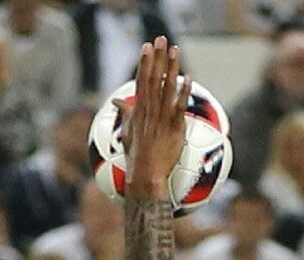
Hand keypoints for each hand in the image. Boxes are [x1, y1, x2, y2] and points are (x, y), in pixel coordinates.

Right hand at [113, 36, 190, 200]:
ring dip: (171, 68)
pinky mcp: (173, 127)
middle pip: (153, 79)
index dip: (144, 63)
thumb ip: (125, 113)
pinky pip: (179, 106)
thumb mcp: (127, 132)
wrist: (146, 175)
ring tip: (175, 51)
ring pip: (166, 88)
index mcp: (138, 111)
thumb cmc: (136, 157)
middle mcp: (149, 111)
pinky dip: (183, 92)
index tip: (146, 47)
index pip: (141, 81)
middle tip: (160, 39)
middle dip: (157, 58)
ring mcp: (161, 118)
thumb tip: (116, 101)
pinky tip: (188, 78)